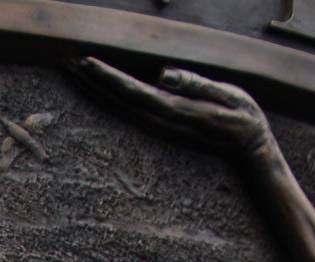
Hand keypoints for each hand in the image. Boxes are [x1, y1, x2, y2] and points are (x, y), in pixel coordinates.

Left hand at [73, 59, 273, 161]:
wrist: (249, 148)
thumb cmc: (242, 117)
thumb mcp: (227, 94)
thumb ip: (196, 84)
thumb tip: (164, 75)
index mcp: (173, 109)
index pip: (131, 90)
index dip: (106, 76)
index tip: (85, 61)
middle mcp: (159, 120)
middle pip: (116, 99)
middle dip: (90, 80)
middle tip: (66, 60)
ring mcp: (157, 126)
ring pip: (118, 106)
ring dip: (94, 89)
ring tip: (73, 70)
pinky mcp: (160, 126)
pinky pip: (127, 110)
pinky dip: (109, 97)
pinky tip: (97, 88)